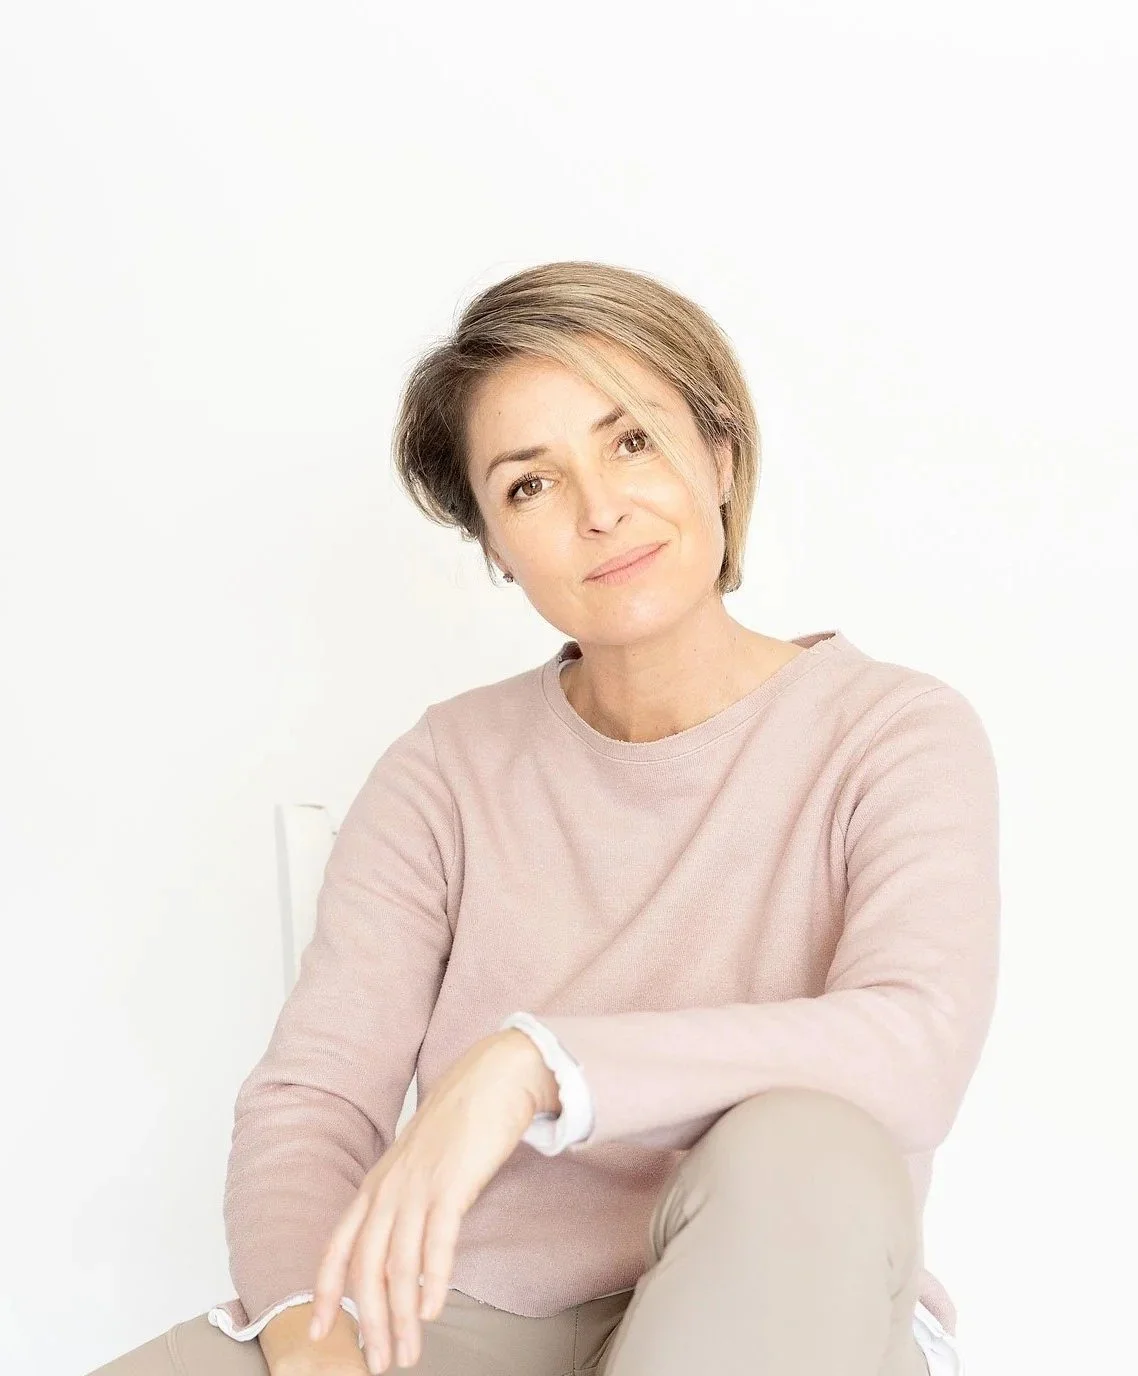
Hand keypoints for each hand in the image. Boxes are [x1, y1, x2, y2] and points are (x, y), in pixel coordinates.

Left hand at [306, 1029, 557, 1372]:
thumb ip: (403, 1201)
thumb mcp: (416, 1164)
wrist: (494, 1077)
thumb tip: (402, 1247)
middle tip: (380, 1362)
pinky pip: (435, 1242)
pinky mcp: (451, 1184)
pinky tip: (432, 1310)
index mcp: (375, 1184)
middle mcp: (388, 1188)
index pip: (338, 1247)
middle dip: (371, 1323)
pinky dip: (432, 1281)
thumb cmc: (460, 1123)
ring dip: (402, 1316)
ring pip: (399, 1266)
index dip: (326, 1292)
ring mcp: (417, 1185)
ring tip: (410, 1351)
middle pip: (367, 1269)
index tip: (322, 1333)